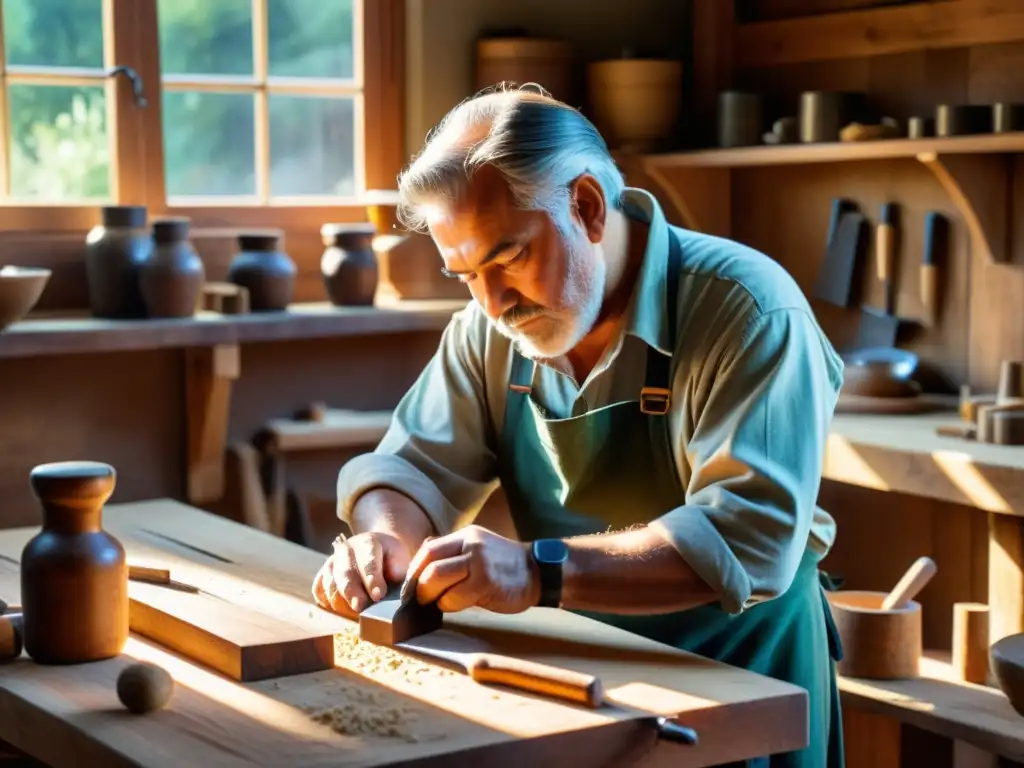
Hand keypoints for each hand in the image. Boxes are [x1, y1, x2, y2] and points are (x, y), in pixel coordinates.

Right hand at [311, 531, 411, 616]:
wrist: (377, 551)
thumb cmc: (391, 559)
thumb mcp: (400, 559)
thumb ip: (396, 570)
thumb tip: (386, 586)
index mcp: (367, 542)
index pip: (368, 561)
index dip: (372, 579)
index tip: (378, 595)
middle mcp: (346, 550)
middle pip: (345, 574)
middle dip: (353, 593)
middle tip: (360, 608)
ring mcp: (331, 561)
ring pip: (330, 585)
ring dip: (342, 603)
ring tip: (357, 615)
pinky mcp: (323, 574)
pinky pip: (319, 591)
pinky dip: (327, 603)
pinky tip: (342, 611)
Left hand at [405, 525, 539, 613]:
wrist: (538, 572)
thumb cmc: (504, 567)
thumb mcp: (478, 549)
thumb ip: (454, 554)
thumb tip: (421, 565)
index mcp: (466, 535)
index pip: (428, 549)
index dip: (414, 570)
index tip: (411, 586)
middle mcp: (471, 544)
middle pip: (429, 563)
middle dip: (419, 585)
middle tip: (420, 599)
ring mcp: (479, 561)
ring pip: (437, 578)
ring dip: (431, 596)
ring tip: (438, 603)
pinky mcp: (486, 581)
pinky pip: (454, 596)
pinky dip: (448, 604)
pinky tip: (456, 605)